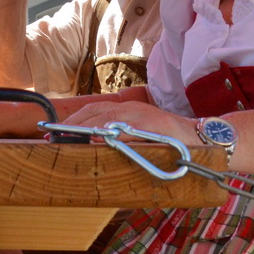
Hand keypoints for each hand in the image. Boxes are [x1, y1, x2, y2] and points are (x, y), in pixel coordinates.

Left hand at [62, 91, 195, 144]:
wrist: (200, 136)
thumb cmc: (167, 138)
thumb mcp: (139, 134)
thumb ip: (118, 137)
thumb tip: (92, 144)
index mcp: (127, 110)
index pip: (93, 109)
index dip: (73, 118)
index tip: (54, 129)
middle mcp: (132, 109)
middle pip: (96, 110)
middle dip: (74, 122)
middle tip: (55, 134)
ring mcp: (144, 116)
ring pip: (110, 117)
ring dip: (89, 126)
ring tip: (71, 136)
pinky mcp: (156, 127)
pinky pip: (132, 130)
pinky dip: (116, 134)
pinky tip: (102, 139)